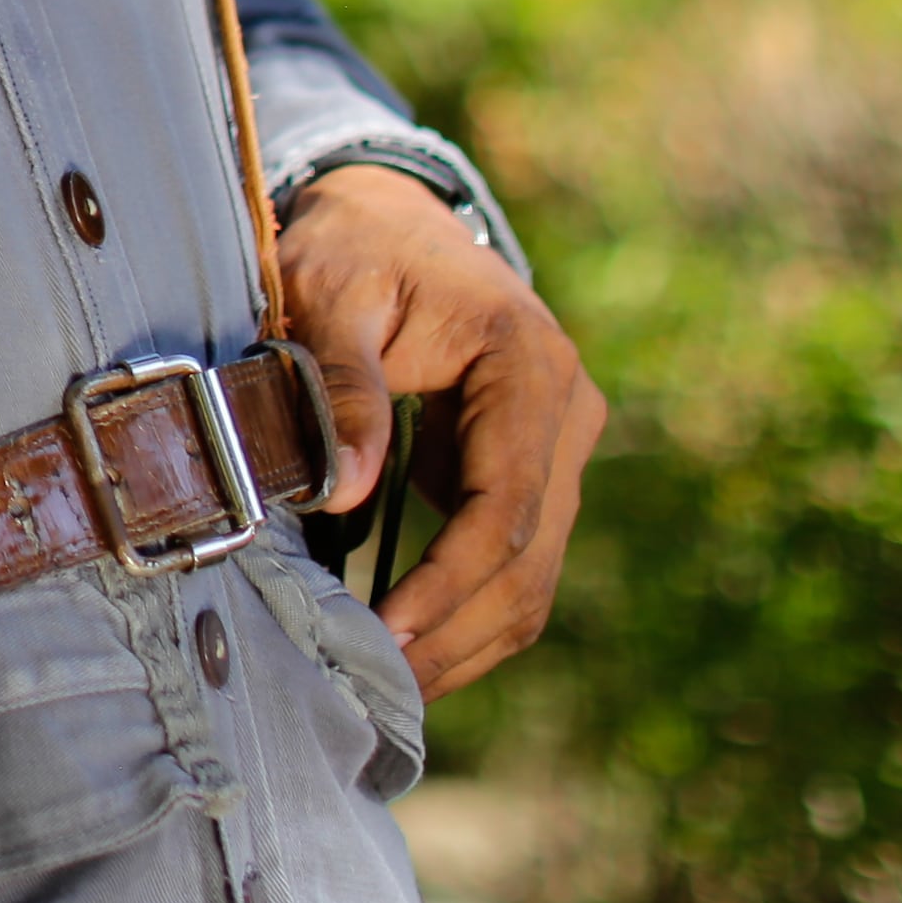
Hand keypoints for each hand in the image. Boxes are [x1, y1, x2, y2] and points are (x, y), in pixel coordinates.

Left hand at [272, 162, 606, 698]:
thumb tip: (344, 490)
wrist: (391, 216)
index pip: (506, 506)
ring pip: (535, 574)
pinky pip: (517, 558)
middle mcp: (570, 409)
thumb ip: (343, 387)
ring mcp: (563, 443)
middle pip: (531, 558)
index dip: (449, 582)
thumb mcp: (332, 294)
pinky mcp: (537, 467)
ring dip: (469, 639)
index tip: (388, 632)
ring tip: (394, 686)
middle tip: (381, 687)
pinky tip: (415, 648)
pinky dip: (471, 611)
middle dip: (457, 632)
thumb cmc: (356, 249)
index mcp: (530, 365)